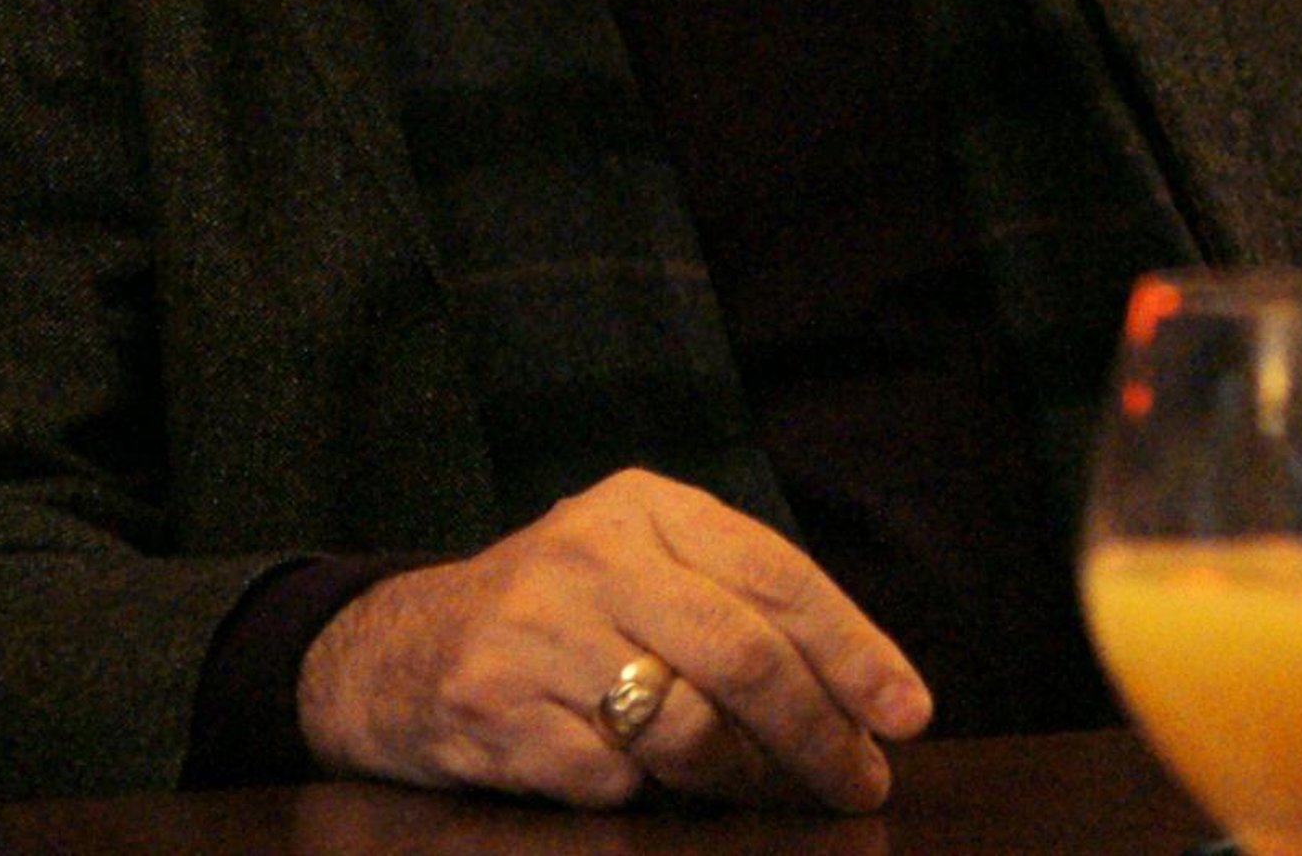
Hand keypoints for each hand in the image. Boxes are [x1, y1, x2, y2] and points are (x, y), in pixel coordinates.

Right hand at [295, 468, 931, 808]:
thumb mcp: (639, 566)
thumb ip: (734, 603)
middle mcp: (592, 553)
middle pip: (742, 654)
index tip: (908, 714)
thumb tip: (867, 697)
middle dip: (819, 735)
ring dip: (746, 780)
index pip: (773, 572)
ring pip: (686, 727)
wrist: (394, 647)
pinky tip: (637, 780)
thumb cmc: (558, 611)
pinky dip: (642, 793)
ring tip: (769, 796)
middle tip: (860, 785)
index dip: (851, 648)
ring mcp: (538, 629)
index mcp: (644, 504)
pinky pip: (612, 776)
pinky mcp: (495, 706)